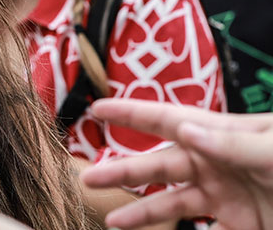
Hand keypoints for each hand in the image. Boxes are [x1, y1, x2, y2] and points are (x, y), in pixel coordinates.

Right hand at [80, 99, 272, 229]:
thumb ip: (231, 142)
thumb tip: (185, 129)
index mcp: (220, 134)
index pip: (165, 118)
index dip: (129, 112)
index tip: (95, 109)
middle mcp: (214, 162)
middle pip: (158, 164)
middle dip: (123, 170)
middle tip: (89, 176)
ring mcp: (225, 195)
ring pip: (170, 202)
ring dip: (141, 210)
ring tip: (113, 221)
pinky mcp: (238, 223)